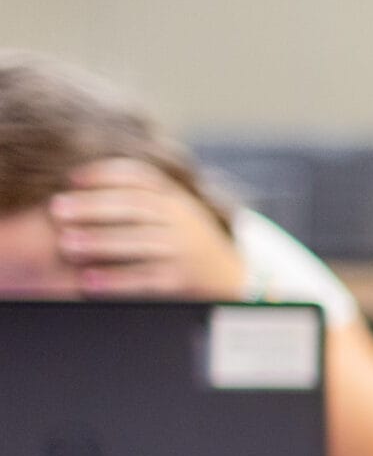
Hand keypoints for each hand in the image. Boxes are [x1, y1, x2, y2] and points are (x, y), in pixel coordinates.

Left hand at [49, 157, 248, 299]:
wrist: (231, 276)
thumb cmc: (185, 239)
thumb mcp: (173, 209)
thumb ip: (140, 194)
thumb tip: (79, 179)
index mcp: (175, 197)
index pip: (140, 176)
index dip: (104, 174)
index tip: (71, 179)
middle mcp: (182, 218)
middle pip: (135, 206)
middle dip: (93, 206)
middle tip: (57, 210)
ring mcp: (184, 248)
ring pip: (140, 241)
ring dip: (100, 241)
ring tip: (66, 244)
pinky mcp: (183, 278)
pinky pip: (147, 278)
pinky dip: (117, 280)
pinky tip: (89, 281)